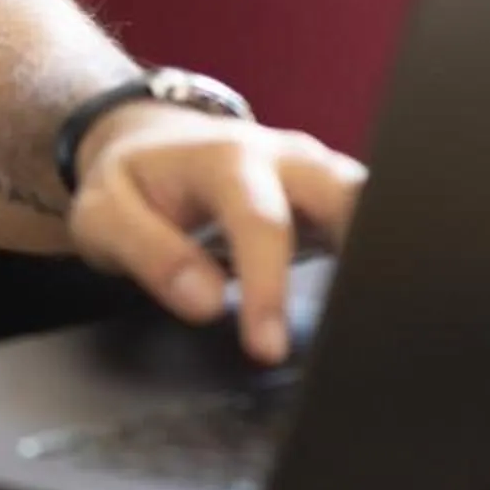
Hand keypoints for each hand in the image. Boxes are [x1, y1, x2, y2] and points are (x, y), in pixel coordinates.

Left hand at [66, 106, 365, 363]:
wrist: (149, 141)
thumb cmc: (131, 184)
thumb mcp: (105, 216)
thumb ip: (150, 255)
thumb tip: (207, 303)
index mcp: (226, 160)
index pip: (262, 223)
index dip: (269, 287)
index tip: (268, 348)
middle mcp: (285, 158)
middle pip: (346, 194)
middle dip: (365, 250)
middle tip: (367, 321)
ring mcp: (316, 172)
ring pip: (372, 201)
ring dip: (384, 252)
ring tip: (384, 317)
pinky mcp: (332, 194)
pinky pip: (371, 217)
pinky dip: (380, 254)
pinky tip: (383, 303)